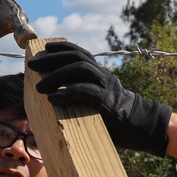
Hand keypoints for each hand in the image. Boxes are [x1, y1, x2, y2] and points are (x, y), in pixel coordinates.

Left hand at [29, 41, 171, 156]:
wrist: (145, 128)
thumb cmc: (120, 122)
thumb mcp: (99, 106)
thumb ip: (83, 101)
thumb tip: (56, 107)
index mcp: (101, 75)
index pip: (80, 53)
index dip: (62, 47)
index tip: (45, 48)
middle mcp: (103, 77)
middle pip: (76, 58)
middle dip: (51, 59)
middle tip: (31, 65)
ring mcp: (106, 88)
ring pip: (80, 70)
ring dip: (56, 76)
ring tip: (39, 86)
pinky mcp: (107, 103)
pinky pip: (85, 92)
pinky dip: (67, 93)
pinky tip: (53, 98)